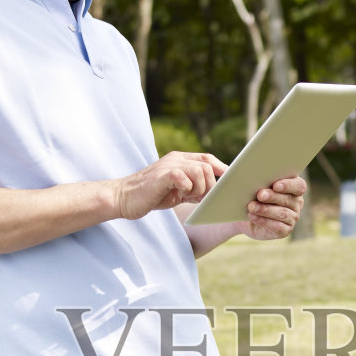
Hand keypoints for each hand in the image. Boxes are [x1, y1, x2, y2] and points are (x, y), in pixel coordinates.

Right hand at [113, 150, 227, 220]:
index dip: (221, 168)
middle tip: (200, 197)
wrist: (125, 198)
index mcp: (179, 160)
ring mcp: (169, 165)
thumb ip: (193, 188)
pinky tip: (179, 195)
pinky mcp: (163, 175)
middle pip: (207, 166)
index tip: (231, 181)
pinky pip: (185, 178)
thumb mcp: (176, 191)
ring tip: (187, 196)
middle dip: (210, 185)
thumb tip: (212, 194)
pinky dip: (187, 189)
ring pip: (200, 171)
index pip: (207, 158)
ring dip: (199, 188)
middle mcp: (176, 159)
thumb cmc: (151, 195)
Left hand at [240, 175, 306, 239]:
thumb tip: (258, 182)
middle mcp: (296, 203)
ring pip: (282, 213)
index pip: (299, 185)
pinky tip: (252, 216)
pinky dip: (263, 221)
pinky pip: (277, 227)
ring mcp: (293, 218)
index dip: (288, 185)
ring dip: (266, 210)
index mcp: (294, 188)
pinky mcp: (285, 230)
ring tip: (252, 206)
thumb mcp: (258, 188)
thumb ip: (263, 183)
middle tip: (260, 195)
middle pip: (288, 199)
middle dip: (273, 197)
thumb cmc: (254, 197)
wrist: (247, 218)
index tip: (275, 185)